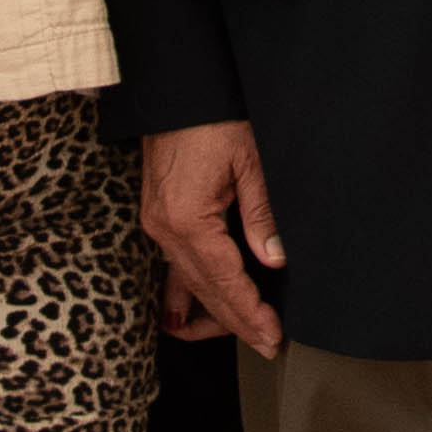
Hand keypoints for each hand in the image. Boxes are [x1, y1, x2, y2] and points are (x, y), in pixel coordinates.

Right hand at [140, 121, 287, 357]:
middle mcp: (165, 229)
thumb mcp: (249, 161)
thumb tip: (274, 260)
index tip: (271, 335)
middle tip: (266, 345)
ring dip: (214, 313)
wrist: (175, 87)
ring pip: (187, 284)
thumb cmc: (213, 116)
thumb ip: (261, 214)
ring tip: (242, 332)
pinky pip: (172, 268)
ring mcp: (156, 225)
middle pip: (204, 292)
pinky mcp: (157, 216)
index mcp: (187, 220)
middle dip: (236, 322)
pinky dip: (188, 294)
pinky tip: (194, 315)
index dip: (250, 313)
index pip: (225, 282)